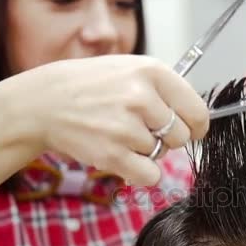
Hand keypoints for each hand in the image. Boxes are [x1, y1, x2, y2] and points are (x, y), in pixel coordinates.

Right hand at [15, 55, 209, 185]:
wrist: (45, 102)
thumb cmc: (93, 86)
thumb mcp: (131, 70)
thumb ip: (166, 90)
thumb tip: (199, 120)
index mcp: (152, 72)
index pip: (197, 111)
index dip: (196, 125)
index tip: (190, 129)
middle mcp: (141, 97)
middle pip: (181, 137)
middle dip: (167, 139)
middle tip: (140, 129)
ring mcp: (126, 126)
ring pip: (162, 154)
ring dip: (145, 151)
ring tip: (119, 134)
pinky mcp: (112, 154)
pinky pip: (150, 175)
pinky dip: (140, 172)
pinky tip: (121, 156)